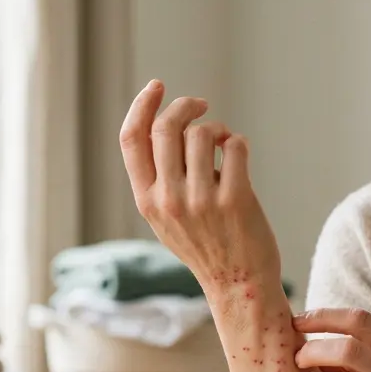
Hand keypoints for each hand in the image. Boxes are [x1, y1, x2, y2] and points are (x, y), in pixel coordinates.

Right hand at [119, 80, 282, 294]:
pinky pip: (234, 145)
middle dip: (185, 106)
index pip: (131, 140)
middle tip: (201, 106)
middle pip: (165, 128)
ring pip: (202, 133)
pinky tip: (238, 157)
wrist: (238, 285)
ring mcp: (201, 201)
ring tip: (224, 146)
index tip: (158, 86)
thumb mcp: (166, 218)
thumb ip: (160, 179)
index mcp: (147, 201)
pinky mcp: (235, 200)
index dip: (142, 105)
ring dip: (216, 129)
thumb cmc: (206, 246)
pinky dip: (238, 143)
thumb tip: (167, 123)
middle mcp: (169, 200)